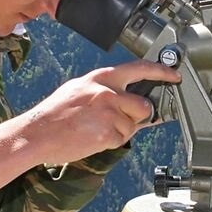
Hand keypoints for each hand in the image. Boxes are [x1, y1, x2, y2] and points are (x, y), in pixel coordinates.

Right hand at [23, 60, 179, 164]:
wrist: (37, 133)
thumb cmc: (56, 113)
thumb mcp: (81, 90)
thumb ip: (107, 91)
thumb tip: (133, 99)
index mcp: (101, 77)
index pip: (139, 68)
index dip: (161, 72)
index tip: (175, 75)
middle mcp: (108, 92)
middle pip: (143, 105)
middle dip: (137, 116)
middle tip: (118, 121)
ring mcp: (108, 112)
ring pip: (133, 126)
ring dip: (120, 131)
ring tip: (96, 129)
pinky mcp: (107, 132)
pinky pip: (122, 140)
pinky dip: (111, 142)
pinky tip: (93, 138)